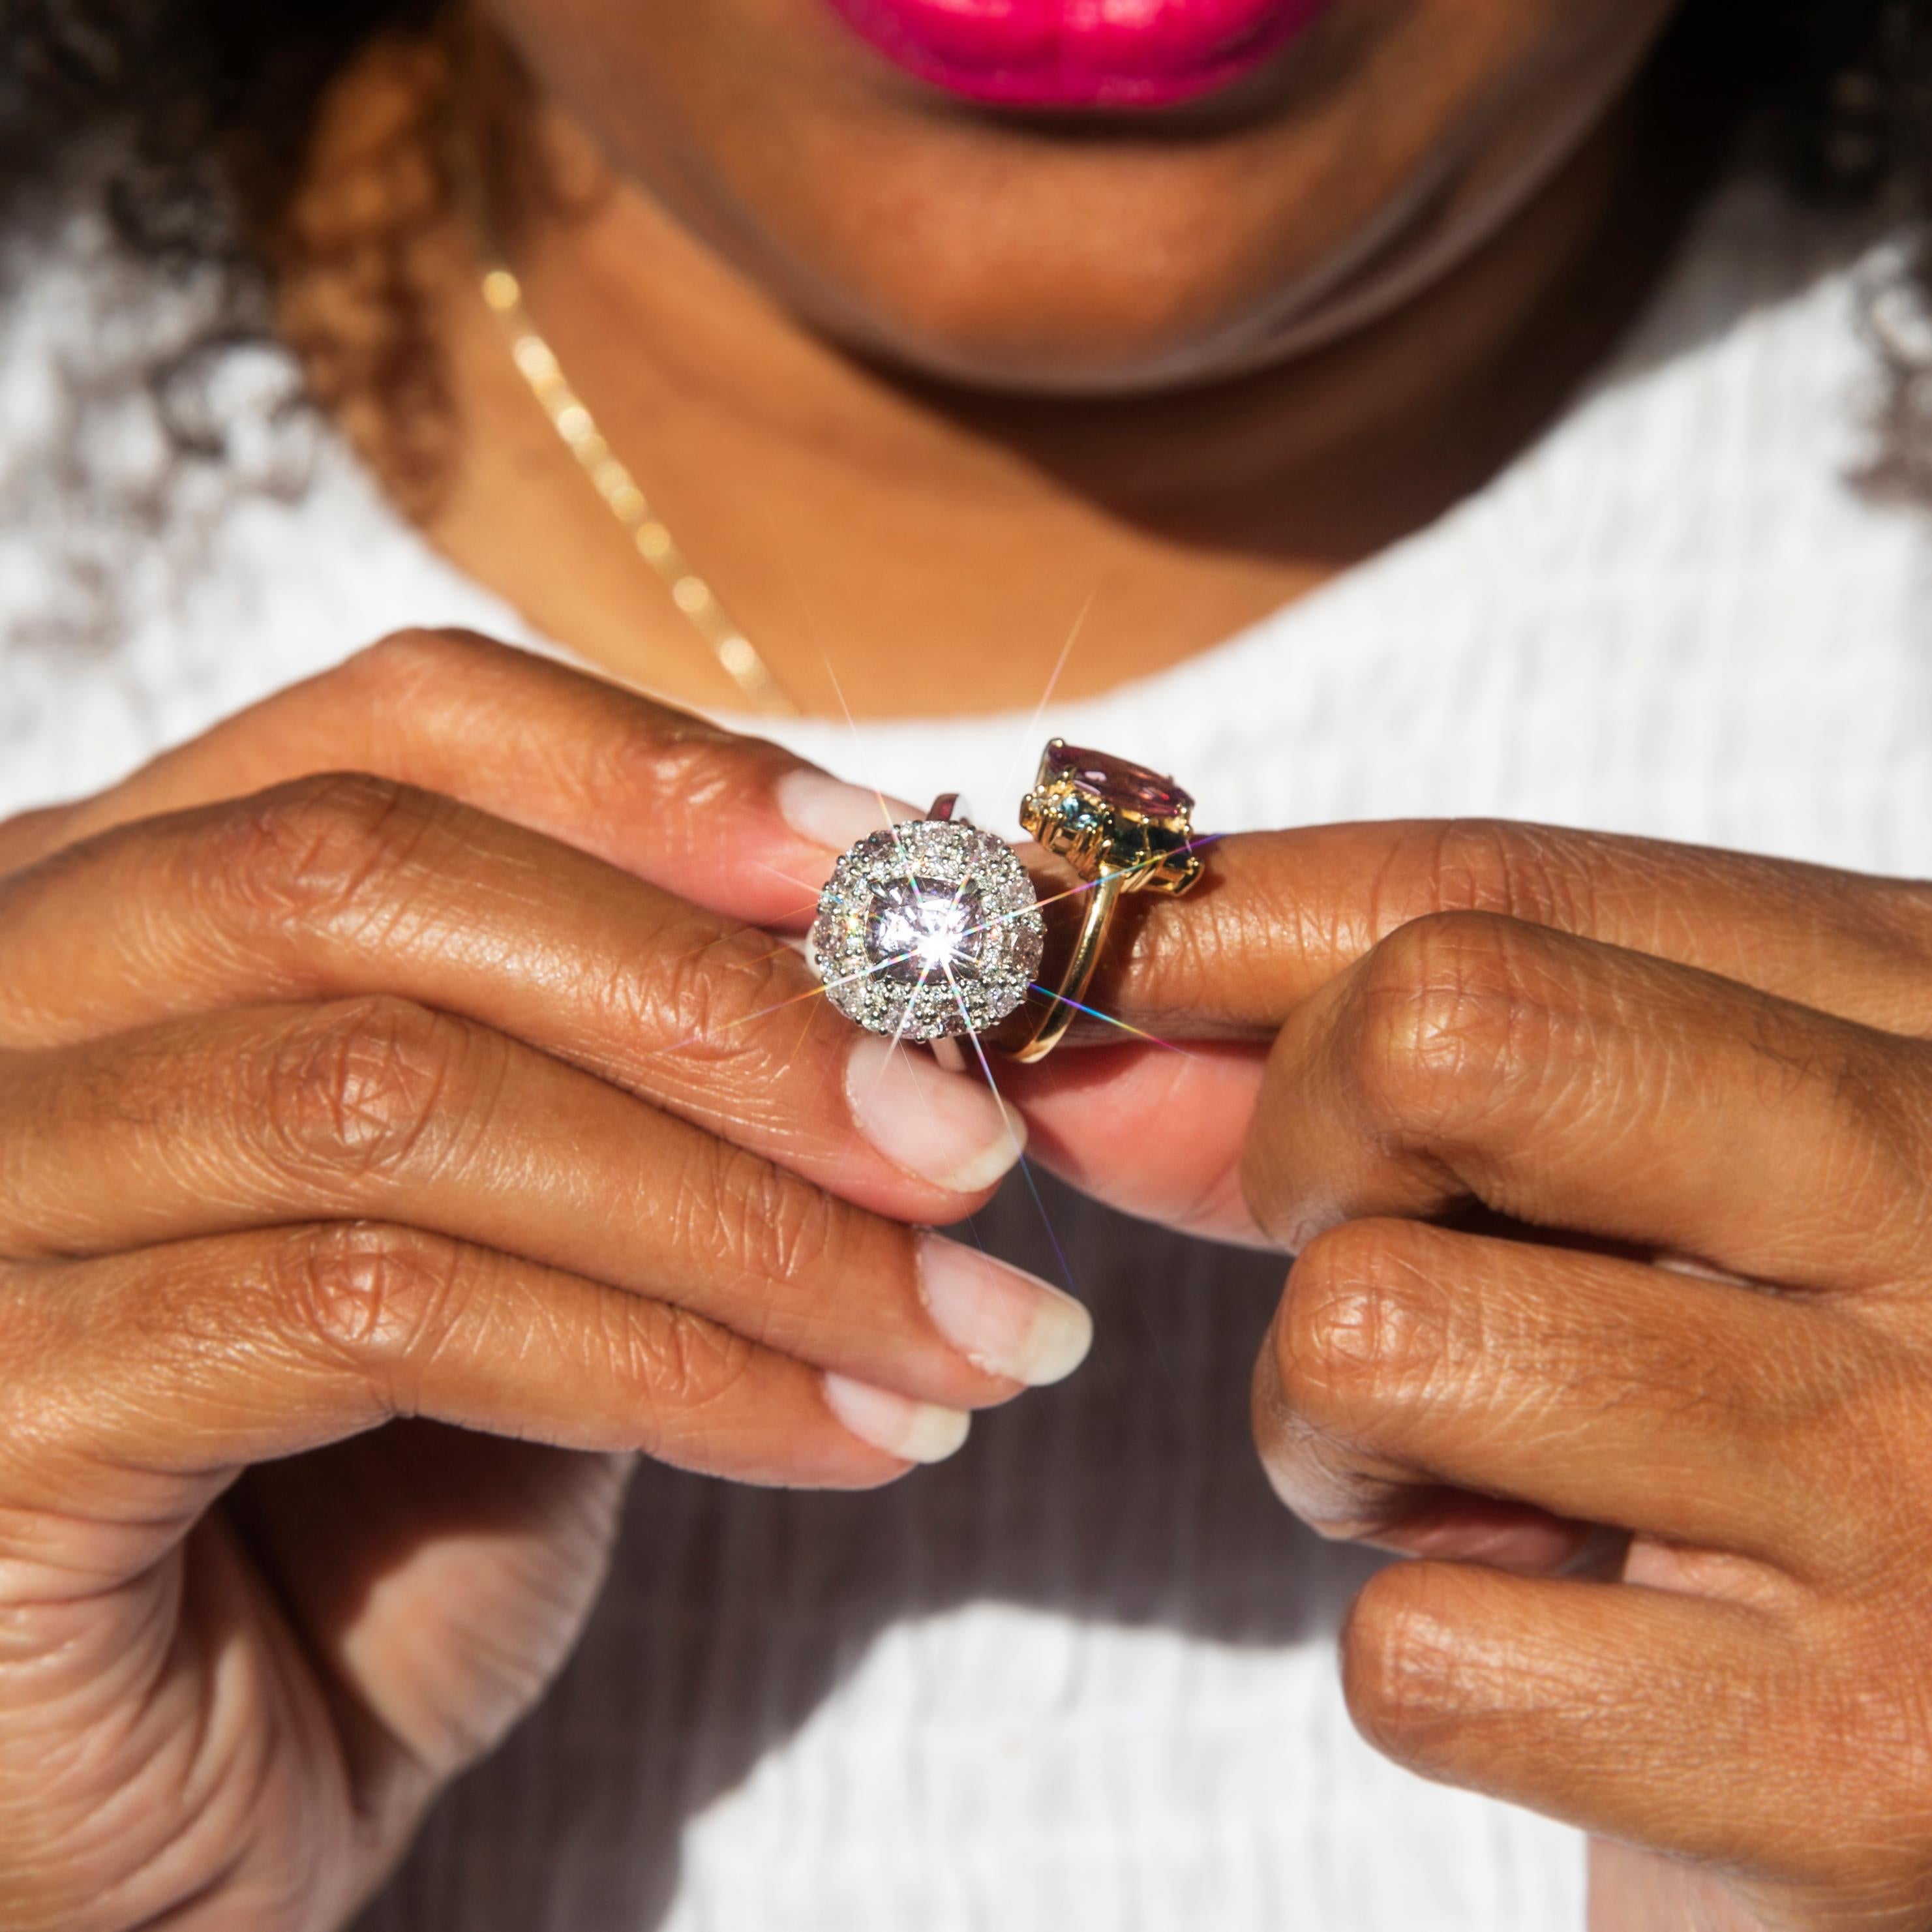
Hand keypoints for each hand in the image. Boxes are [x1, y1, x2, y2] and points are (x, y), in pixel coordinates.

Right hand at [0, 631, 1089, 1931]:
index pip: (397, 729)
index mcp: (130, 902)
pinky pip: (370, 1315)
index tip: (907, 879)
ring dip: (744, 1219)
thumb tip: (902, 977)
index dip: (664, 780)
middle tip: (970, 1142)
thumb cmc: (374, 1509)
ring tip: (970, 1328)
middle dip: (721, 1005)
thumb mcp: (540, 1247)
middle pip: (371, 878)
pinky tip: (849, 1434)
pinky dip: (665, 1370)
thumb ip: (648, 1091)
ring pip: (392, 1100)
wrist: (200, 1803)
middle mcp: (0, 1000)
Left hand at [1007, 819, 1931, 1930]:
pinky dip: (1429, 1642)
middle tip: (1379, 1249)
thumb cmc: (1758, 1409)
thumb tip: (1074, 1017)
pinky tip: (1578, 1642)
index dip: (1217, 916)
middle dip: (1304, 1147)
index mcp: (1915, 1017)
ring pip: (1368, 1335)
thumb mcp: (1627, 1185)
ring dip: (1338, 1431)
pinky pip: (1419, 1645)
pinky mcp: (1852, 1750)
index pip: (1493, 887)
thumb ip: (1363, 1089)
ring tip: (1501, 1474)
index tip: (1043, 951)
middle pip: (1440, 1035)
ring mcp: (1918, 1478)